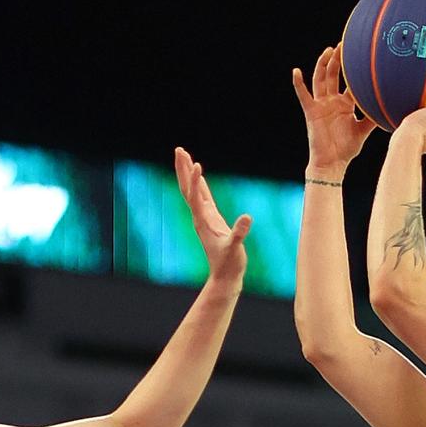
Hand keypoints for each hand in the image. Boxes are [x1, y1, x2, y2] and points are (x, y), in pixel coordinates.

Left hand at [174, 147, 250, 284]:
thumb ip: (239, 234)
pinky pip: (202, 197)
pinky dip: (199, 184)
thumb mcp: (235, 249)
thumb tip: (246, 218)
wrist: (225, 276)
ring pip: (193, 191)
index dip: (195, 180)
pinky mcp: (211, 220)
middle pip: (187, 188)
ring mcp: (204, 218)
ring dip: (187, 173)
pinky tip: (198, 176)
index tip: (196, 164)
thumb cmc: (230, 264)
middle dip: (182, 169)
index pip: (196, 196)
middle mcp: (200, 217)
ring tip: (185, 156)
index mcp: (203, 221)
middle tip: (178, 149)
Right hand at [292, 43, 376, 173]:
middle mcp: (332, 101)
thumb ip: (373, 117)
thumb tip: (390, 106)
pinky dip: (298, 83)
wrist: (332, 163)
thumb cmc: (347, 148)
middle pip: (334, 74)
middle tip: (344, 44)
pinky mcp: (311, 112)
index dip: (354, 70)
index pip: (349, 82)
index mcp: (344, 104)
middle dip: (338, 59)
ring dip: (323, 64)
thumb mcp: (364, 129)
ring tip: (329, 50)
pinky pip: (303, 95)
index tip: (361, 55)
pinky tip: (296, 71)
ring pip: (321, 79)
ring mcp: (320, 105)